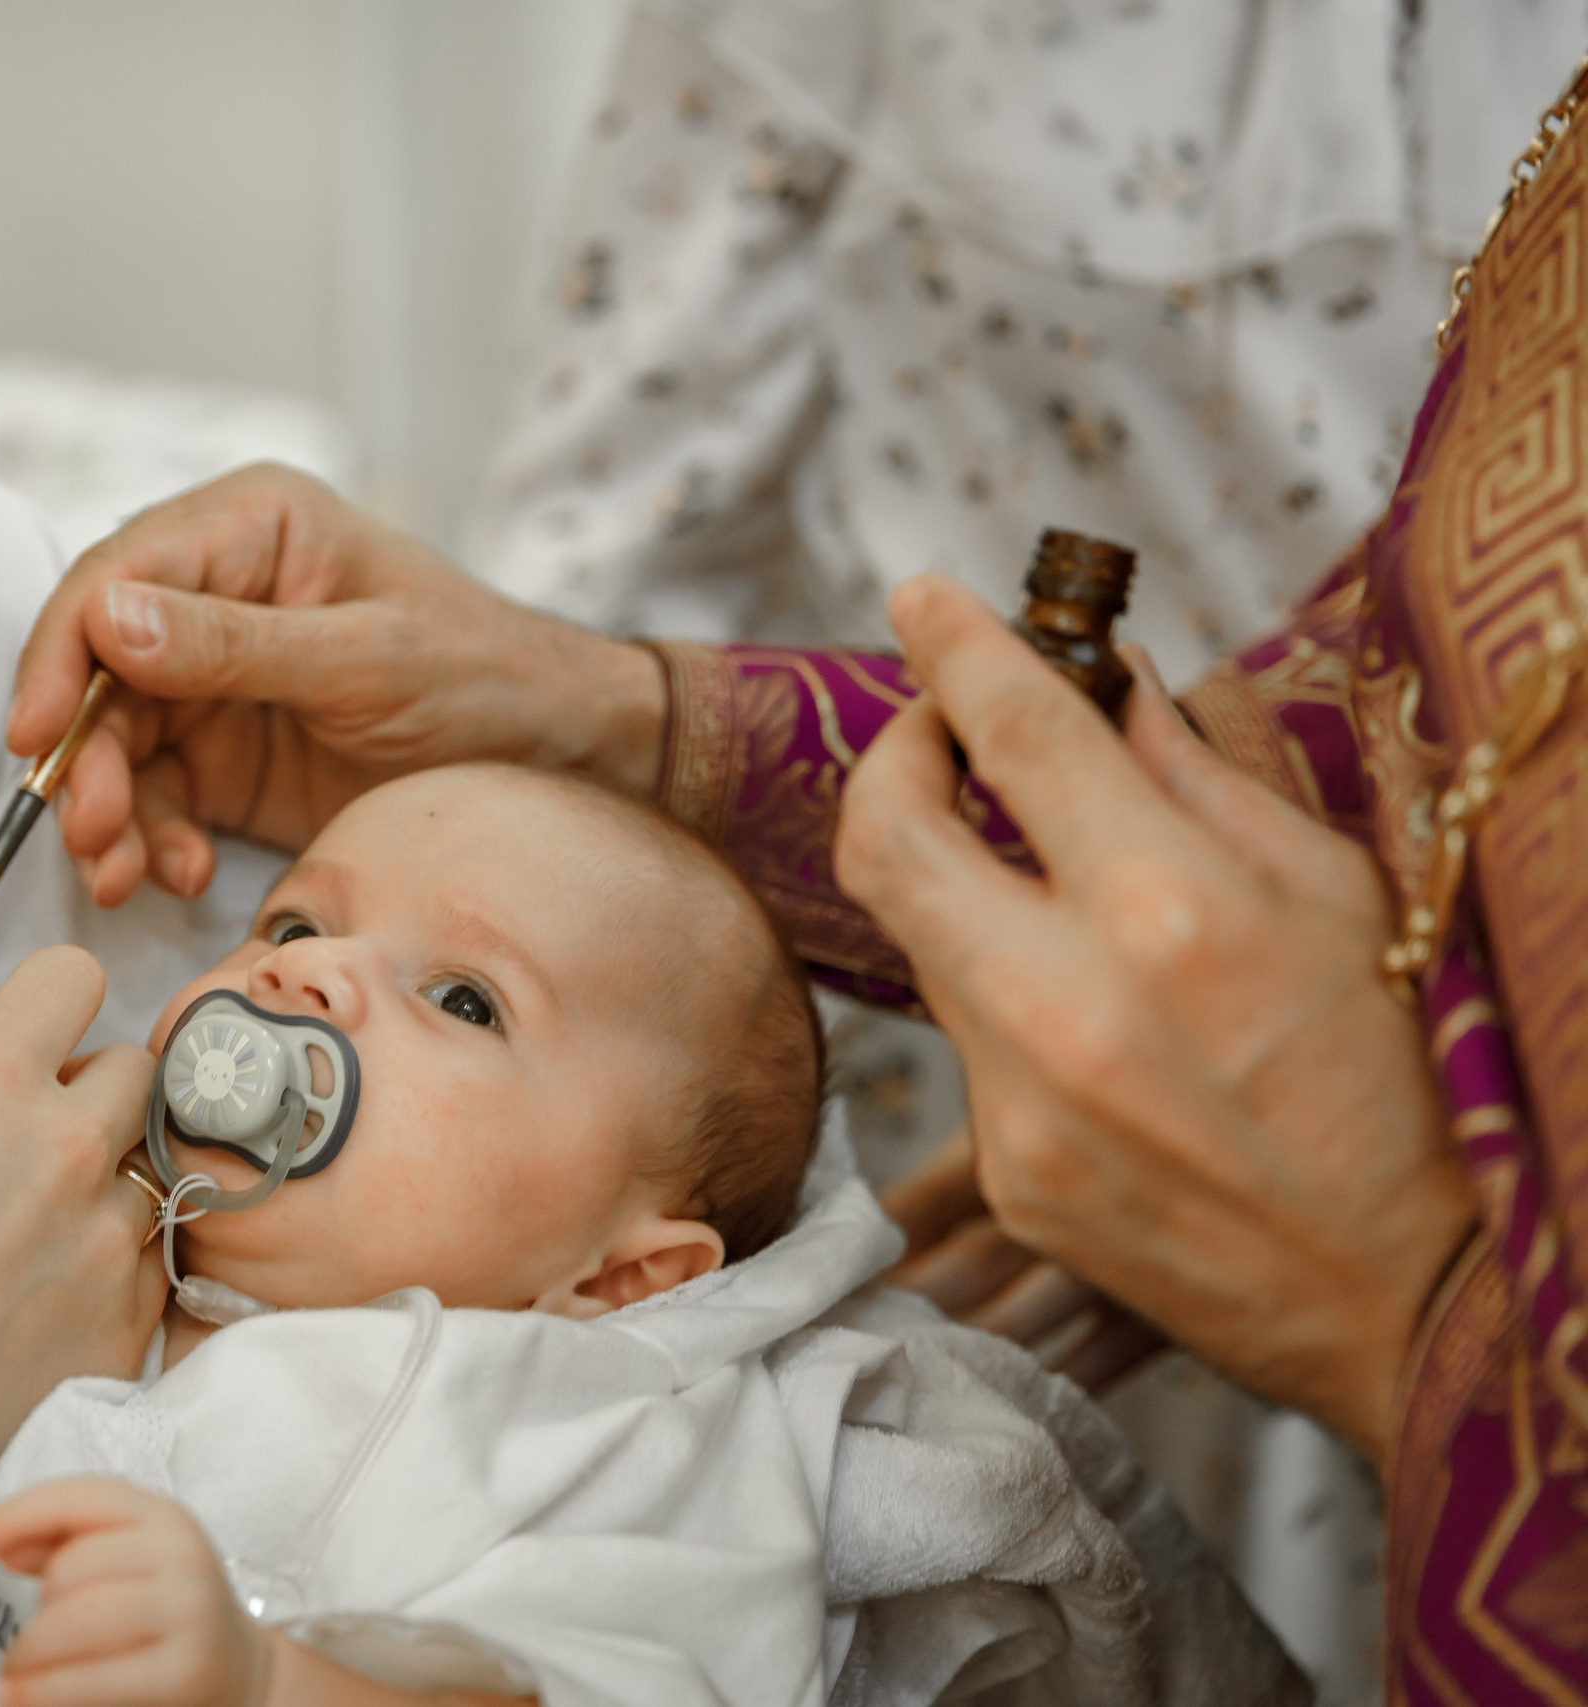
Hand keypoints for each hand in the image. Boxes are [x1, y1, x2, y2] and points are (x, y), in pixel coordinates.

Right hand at [0, 948, 165, 1658]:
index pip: (69, 978)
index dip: (46, 1005)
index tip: (27, 1040)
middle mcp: (68, 1145)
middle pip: (131, 1067)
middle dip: (89, 1093)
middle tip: (34, 1143)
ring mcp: (111, 1236)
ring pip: (150, 1165)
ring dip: (107, 1182)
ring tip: (40, 1234)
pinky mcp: (131, 1321)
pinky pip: (150, 1261)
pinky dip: (112, 1268)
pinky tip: (48, 1305)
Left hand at [0, 1479, 270, 1706]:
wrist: (242, 1675)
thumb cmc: (164, 1614)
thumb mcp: (127, 1561)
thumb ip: (62, 1542)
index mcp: (165, 1516)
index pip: (80, 1496)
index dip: (18, 1514)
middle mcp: (183, 1556)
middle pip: (69, 1568)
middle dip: (34, 1611)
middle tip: (25, 1648)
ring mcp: (189, 1614)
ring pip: (71, 1621)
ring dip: (28, 1656)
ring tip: (16, 1679)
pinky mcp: (185, 1673)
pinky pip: (88, 1681)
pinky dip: (45, 1692)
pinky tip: (26, 1698)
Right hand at [8, 465, 667, 905]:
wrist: (558, 758)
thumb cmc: (484, 675)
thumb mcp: (367, 659)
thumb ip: (236, 644)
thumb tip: (108, 619)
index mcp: (247, 529)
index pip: (114, 578)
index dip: (59, 656)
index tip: (36, 736)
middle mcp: (213, 594)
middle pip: (97, 670)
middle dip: (86, 757)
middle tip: (90, 832)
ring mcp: (213, 677)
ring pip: (115, 743)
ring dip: (110, 812)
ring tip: (125, 875)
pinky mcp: (224, 753)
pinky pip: (157, 794)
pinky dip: (152, 840)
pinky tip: (180, 876)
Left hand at [835, 578, 1477, 1469]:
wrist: (1417, 1298)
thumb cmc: (1408, 1072)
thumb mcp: (1338, 890)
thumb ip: (1205, 770)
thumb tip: (1111, 676)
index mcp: (1174, 910)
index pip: (1014, 733)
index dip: (956, 645)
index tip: (923, 597)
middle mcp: (1070, 1006)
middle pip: (881, 834)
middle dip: (891, 754)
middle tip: (940, 730)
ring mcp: (1021, 1103)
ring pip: (920, 940)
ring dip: (961, 881)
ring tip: (1043, 873)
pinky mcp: (1008, 1174)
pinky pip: (968, 1047)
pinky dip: (1013, 1000)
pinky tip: (1099, 1022)